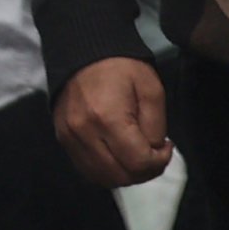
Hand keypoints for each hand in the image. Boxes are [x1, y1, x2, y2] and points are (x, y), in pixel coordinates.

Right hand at [58, 55, 171, 188]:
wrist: (82, 52)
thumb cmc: (122, 68)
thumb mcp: (151, 91)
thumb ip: (156, 127)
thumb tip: (153, 150)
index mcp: (107, 118)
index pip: (138, 163)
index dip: (159, 162)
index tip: (166, 146)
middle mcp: (83, 132)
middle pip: (120, 176)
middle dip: (145, 172)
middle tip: (154, 155)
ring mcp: (69, 137)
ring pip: (102, 177)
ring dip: (126, 175)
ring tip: (136, 156)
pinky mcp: (62, 138)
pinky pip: (86, 169)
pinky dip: (107, 171)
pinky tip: (117, 156)